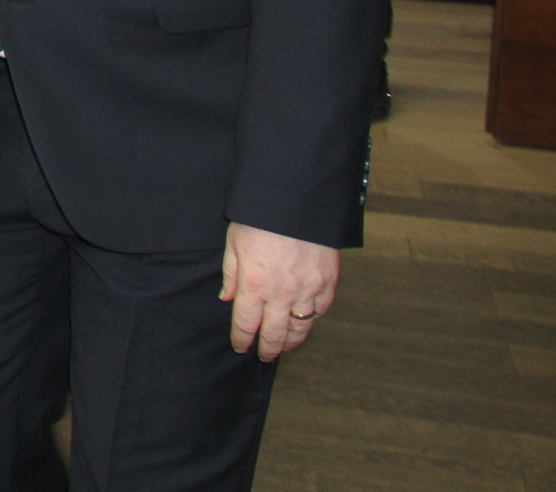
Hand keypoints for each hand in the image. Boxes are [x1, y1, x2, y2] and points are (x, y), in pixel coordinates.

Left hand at [221, 222, 339, 360]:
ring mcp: (308, 290)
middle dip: (268, 348)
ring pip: (301, 328)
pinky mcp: (328, 283)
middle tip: (264, 355)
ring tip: (284, 346)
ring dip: (291, 341)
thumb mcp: (234, 241)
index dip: (242, 340)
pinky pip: (321, 310)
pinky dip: (312, 319)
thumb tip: (227, 298)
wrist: (297, 200)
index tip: (240, 347)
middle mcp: (282, 293)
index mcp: (254, 285)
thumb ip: (231, 273)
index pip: (246, 324)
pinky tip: (305, 322)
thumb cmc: (260, 218)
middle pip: (275, 334)